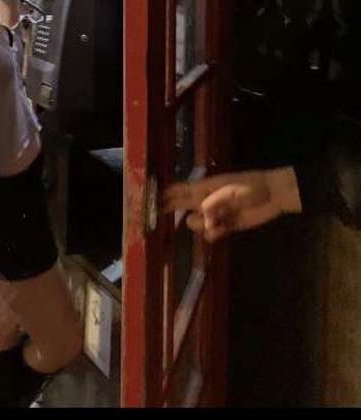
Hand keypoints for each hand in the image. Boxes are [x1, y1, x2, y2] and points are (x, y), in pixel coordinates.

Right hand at [162, 167, 301, 241]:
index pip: (178, 190)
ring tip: (218, 223)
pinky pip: (210, 234)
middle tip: (152, 219)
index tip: (148, 200)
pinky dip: (214, 234)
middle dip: (168, 211)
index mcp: (203, 187)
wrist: (273, 196)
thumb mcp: (232, 192)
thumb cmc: (250, 187)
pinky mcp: (225, 226)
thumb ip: (214, 204)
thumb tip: (201, 219)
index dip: (163, 194)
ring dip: (200, 226)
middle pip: (180, 205)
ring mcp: (214, 214)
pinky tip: (224, 229)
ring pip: (195, 224)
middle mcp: (204, 200)